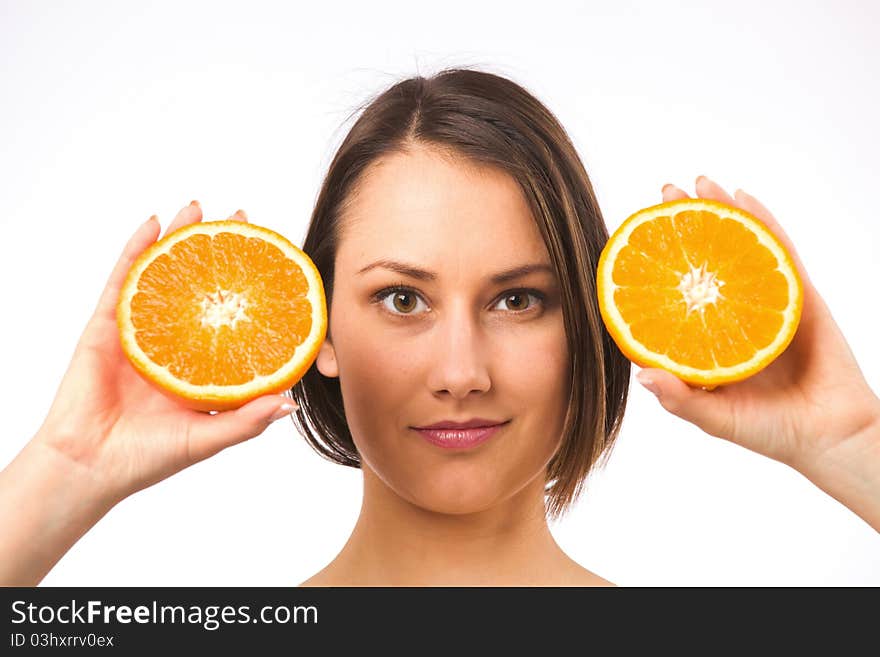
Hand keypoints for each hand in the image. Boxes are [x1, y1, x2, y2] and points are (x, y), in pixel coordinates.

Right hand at [33, 202, 297, 505]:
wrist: (89, 467)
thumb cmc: (148, 458)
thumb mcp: (208, 438)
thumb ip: (246, 420)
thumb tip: (290, 402)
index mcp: (200, 363)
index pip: (231, 315)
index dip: (250, 286)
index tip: (275, 259)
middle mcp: (174, 341)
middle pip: (199, 284)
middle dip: (220, 249)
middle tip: (243, 218)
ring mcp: (140, 330)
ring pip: (163, 273)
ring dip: (180, 236)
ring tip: (198, 206)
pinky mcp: (107, 326)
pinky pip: (123, 280)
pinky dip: (136, 250)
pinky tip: (153, 224)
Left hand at [636, 176, 879, 477]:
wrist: (832, 436)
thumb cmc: (771, 432)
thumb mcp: (716, 418)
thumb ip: (681, 399)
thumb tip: (641, 374)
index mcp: (706, 339)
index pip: (675, 293)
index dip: (657, 264)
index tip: (632, 234)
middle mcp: (731, 315)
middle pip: (705, 260)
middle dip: (684, 224)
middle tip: (664, 192)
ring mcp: (765, 301)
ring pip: (739, 247)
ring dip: (721, 211)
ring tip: (700, 181)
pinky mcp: (799, 296)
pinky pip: (779, 252)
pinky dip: (763, 222)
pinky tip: (745, 198)